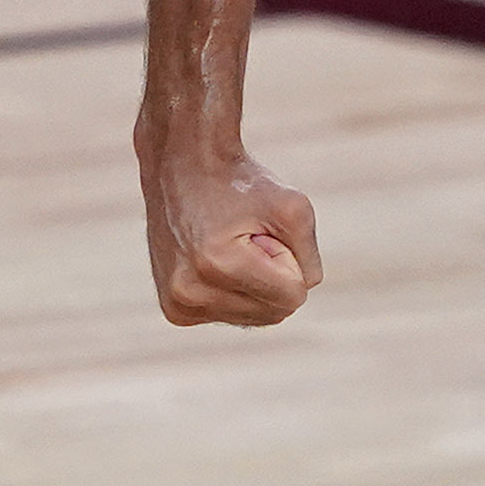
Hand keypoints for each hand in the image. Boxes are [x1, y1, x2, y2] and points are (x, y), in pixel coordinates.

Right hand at [143, 130, 321, 328]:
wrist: (182, 166)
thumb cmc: (241, 183)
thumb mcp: (293, 206)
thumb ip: (309, 258)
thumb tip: (300, 293)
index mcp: (218, 265)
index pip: (293, 297)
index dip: (289, 259)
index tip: (263, 232)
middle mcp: (190, 292)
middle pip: (275, 313)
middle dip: (274, 276)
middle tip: (248, 238)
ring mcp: (178, 304)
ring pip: (254, 319)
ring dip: (255, 285)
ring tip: (230, 248)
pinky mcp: (174, 310)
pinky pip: (231, 316)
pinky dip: (234, 292)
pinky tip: (215, 261)